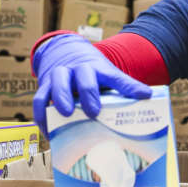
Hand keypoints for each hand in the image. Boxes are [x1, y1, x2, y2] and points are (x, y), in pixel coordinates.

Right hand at [31, 33, 151, 133]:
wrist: (66, 53)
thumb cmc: (91, 74)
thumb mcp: (108, 76)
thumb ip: (125, 87)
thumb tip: (148, 97)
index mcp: (99, 69)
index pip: (117, 77)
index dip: (130, 87)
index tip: (143, 96)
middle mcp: (78, 69)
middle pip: (84, 76)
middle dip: (89, 93)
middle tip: (93, 111)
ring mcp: (59, 76)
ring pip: (57, 83)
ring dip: (61, 98)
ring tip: (67, 114)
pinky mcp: (44, 86)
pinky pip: (40, 99)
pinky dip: (42, 116)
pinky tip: (49, 132)